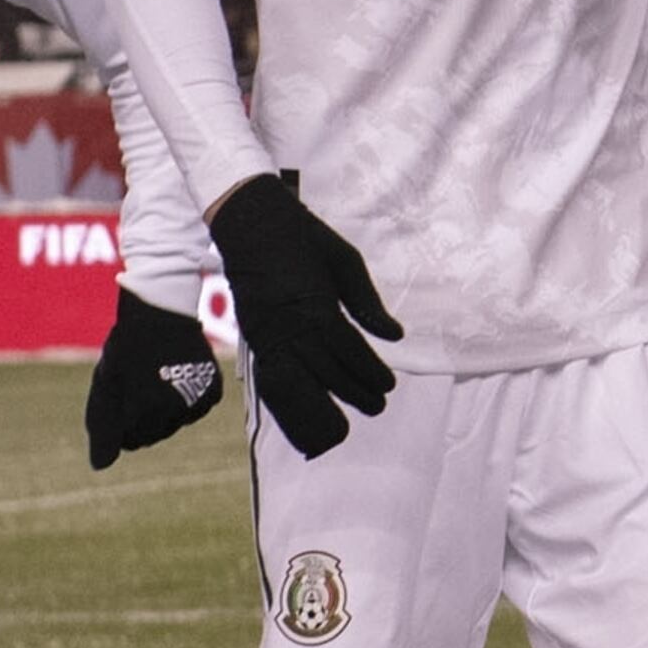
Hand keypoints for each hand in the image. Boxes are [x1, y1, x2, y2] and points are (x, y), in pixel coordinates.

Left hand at [86, 287, 223, 467]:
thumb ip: (101, 430)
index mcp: (141, 411)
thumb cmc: (127, 349)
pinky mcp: (212, 394)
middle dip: (141, 418)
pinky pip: (194, 413)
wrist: (164, 312)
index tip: (121, 394)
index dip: (119, 420)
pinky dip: (185, 402)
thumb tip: (100, 466)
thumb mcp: (105, 388)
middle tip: (139, 384)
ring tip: (157, 379)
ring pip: (174, 426)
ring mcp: (196, 403)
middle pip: (152, 437)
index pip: (127, 442)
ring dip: (163, 412)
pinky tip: (177, 378)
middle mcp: (172, 411)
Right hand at [208, 170, 400, 458]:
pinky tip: (300, 413)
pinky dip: (285, 399)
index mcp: (316, 304)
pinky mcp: (253, 336)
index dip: (369, 371)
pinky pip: (269, 376)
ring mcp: (267, 333)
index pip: (347, 350)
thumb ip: (368, 302)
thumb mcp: (346, 261)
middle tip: (379, 406)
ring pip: (295, 382)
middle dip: (354, 392)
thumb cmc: (306, 238)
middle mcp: (290, 325)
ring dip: (320, 405)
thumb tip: (395, 335)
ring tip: (343, 425)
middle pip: (326, 371)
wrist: (252, 222)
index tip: (389, 386)